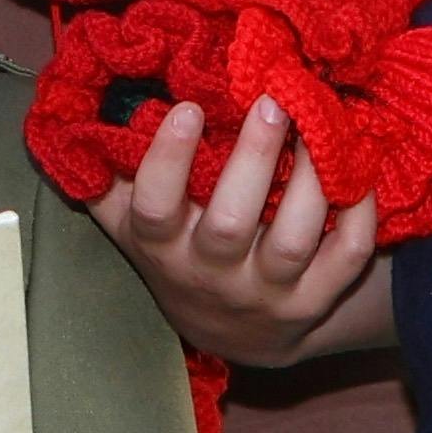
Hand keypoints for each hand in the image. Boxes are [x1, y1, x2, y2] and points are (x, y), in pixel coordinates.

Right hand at [84, 96, 380, 367]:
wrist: (232, 332)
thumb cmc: (176, 253)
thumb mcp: (130, 223)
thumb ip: (106, 174)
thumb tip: (72, 115)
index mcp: (162, 248)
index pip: (155, 210)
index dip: (167, 161)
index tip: (187, 107)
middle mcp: (212, 276)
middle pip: (229, 223)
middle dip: (253, 160)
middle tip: (274, 101)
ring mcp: (266, 293)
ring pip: (293, 239)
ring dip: (313, 179)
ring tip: (322, 122)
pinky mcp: (315, 302)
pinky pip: (346, 259)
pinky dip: (359, 216)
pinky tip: (360, 169)